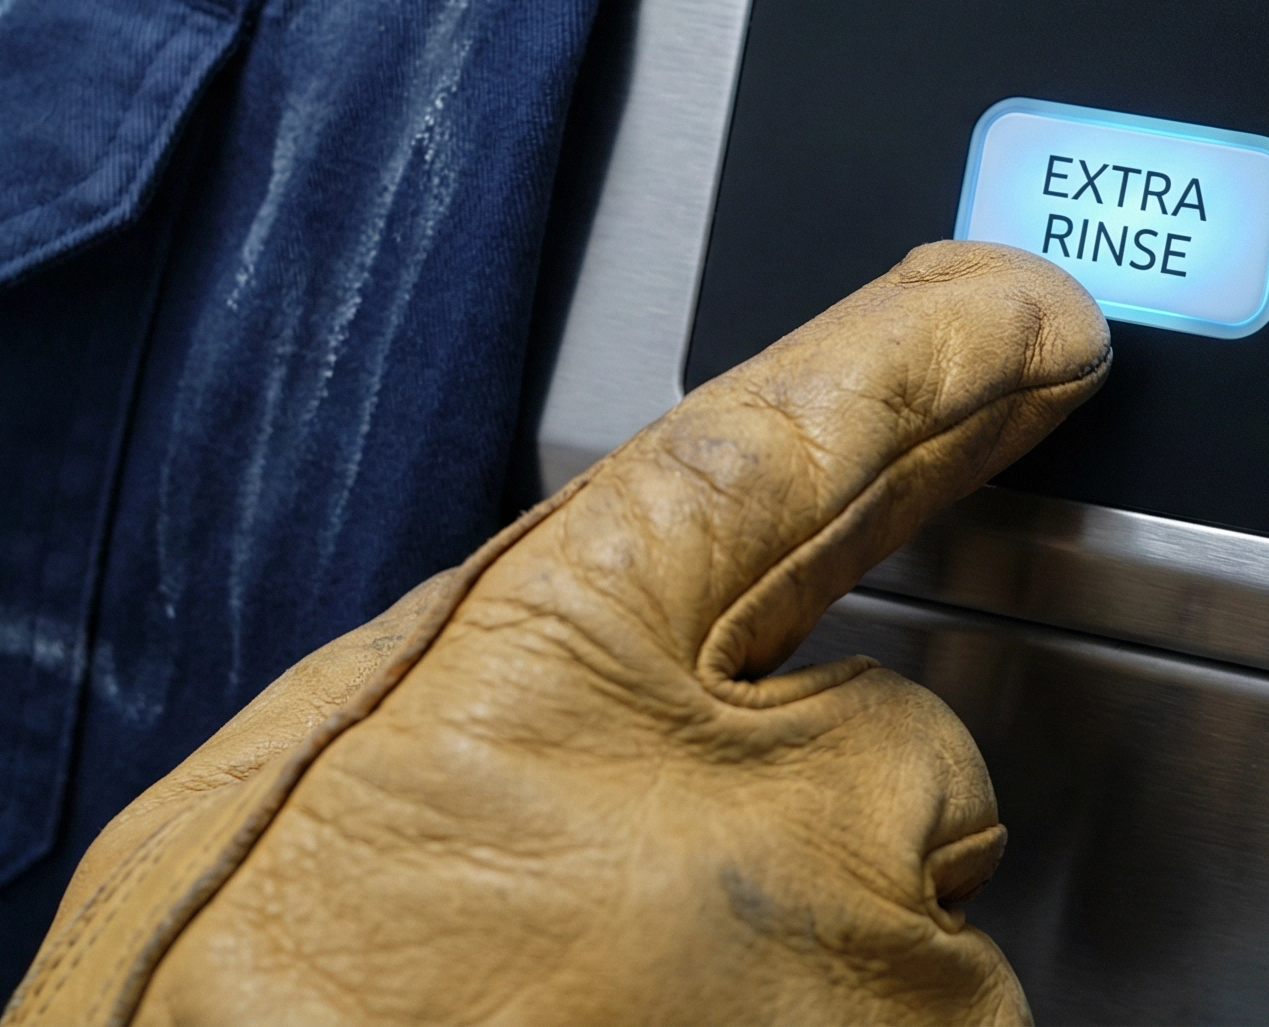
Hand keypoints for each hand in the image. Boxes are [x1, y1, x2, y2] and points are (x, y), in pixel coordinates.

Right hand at [5, 241, 1108, 1025]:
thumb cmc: (231, 1018)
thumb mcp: (316, 770)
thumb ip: (508, 671)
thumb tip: (615, 648)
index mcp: (564, 644)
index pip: (806, 438)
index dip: (936, 359)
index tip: (1036, 312)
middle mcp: (749, 781)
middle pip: (900, 722)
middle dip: (826, 793)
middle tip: (663, 908)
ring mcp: (849, 950)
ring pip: (917, 898)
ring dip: (817, 946)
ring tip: (631, 1013)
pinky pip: (924, 1019)